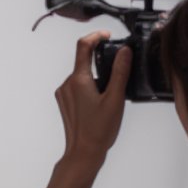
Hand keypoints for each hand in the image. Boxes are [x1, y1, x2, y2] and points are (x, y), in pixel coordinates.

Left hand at [54, 31, 131, 167]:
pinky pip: (78, 87)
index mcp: (78, 80)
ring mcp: (63, 94)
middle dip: (102, 64)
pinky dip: (90, 88)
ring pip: (82, 76)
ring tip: (109, 98)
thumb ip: (119, 72)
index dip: (96, 36)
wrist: (83, 152)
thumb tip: (124, 51)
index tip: (107, 35)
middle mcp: (66, 84)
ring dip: (97, 79)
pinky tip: (100, 104)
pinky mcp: (64, 102)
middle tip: (117, 77)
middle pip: (84, 62)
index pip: (83, 46)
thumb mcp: (115, 98)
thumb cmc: (98, 130)